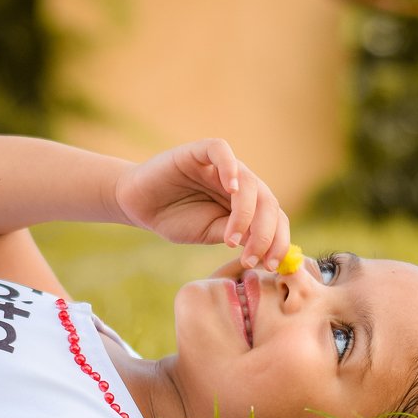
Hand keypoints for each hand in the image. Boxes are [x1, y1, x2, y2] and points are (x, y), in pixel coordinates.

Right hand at [115, 139, 290, 269]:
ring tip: (231, 239)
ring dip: (245, 214)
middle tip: (250, 258)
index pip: (275, 218)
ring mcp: (221, 166)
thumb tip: (266, 247)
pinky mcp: (199, 152)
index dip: (278, 241)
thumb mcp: (212, 233)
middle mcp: (240, 183)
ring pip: (250, 183)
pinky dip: (230, 167)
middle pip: (268, 202)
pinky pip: (221, 151)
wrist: (139, 206)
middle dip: (265, 234)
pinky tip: (231, 189)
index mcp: (248, 203)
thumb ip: (238, 235)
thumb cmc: (176, 220)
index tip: (270, 266)